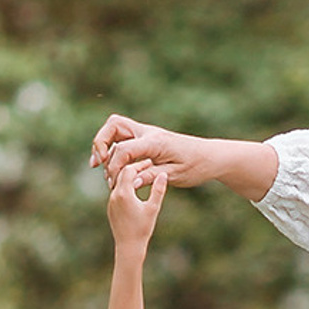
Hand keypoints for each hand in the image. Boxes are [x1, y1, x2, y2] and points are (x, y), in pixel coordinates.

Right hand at [91, 115, 278, 200]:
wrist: (210, 156)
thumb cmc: (196, 167)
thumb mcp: (175, 176)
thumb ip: (152, 177)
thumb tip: (132, 183)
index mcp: (155, 142)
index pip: (124, 149)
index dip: (114, 166)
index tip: (112, 182)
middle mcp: (148, 133)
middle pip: (113, 125)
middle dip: (100, 142)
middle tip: (98, 164)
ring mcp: (146, 134)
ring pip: (115, 129)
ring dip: (104, 144)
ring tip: (99, 166)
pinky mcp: (146, 140)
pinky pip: (123, 138)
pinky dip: (113, 148)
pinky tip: (111, 166)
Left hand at [106, 162, 168, 253]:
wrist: (128, 246)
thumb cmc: (143, 228)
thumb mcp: (153, 208)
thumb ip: (158, 190)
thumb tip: (164, 174)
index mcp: (124, 193)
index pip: (129, 169)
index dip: (140, 164)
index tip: (150, 162)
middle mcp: (114, 195)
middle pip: (121, 173)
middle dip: (134, 167)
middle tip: (147, 164)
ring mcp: (110, 201)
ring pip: (117, 181)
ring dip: (128, 175)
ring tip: (141, 172)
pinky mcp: (110, 207)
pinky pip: (116, 190)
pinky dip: (124, 185)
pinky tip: (134, 186)